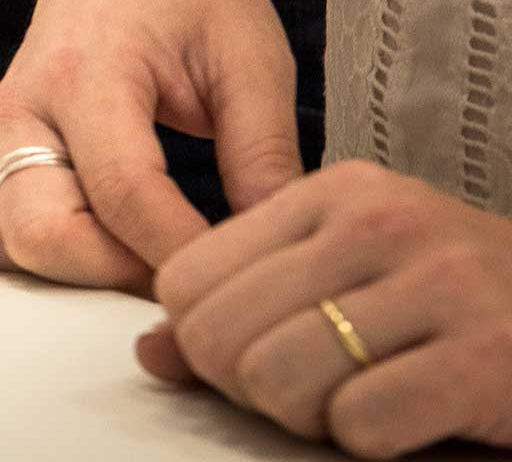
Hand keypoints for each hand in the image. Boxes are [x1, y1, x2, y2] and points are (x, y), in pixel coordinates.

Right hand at [0, 0, 300, 289]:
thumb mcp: (252, 60)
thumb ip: (265, 155)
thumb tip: (275, 247)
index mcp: (90, 72)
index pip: (124, 193)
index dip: (180, 253)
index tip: (231, 280)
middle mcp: (22, 105)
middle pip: (41, 233)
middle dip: (115, 275)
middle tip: (183, 272)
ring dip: (60, 272)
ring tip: (132, 257)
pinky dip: (23, 256)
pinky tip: (90, 245)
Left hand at [139, 161, 511, 457]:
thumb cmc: (455, 300)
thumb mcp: (346, 273)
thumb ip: (243, 304)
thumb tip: (153, 352)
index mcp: (334, 193)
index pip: (189, 277)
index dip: (201, 339)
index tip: (246, 356)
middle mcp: (380, 224)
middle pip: (222, 335)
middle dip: (246, 387)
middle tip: (304, 393)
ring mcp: (437, 285)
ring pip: (278, 381)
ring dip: (308, 418)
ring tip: (357, 402)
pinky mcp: (483, 358)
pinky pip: (358, 424)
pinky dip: (369, 441)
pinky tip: (408, 418)